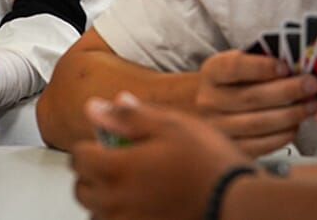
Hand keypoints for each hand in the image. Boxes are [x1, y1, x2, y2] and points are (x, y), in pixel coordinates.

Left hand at [72, 92, 253, 219]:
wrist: (238, 202)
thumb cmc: (210, 164)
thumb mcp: (170, 125)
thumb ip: (127, 116)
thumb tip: (95, 107)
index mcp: (118, 168)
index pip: (78, 157)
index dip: (88, 145)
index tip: (104, 141)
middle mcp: (117, 201)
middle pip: (81, 189)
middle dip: (91, 174)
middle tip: (113, 162)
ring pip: (97, 212)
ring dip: (103, 198)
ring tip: (129, 185)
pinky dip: (120, 215)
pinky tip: (141, 203)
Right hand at [196, 50, 316, 155]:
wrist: (215, 108)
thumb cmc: (237, 82)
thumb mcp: (242, 64)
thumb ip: (263, 61)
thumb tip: (298, 63)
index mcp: (211, 72)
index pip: (234, 67)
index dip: (262, 67)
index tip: (286, 67)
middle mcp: (208, 101)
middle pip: (251, 97)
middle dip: (287, 90)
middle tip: (312, 85)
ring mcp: (217, 128)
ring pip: (258, 123)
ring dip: (291, 114)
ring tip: (311, 105)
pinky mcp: (231, 148)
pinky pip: (261, 145)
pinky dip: (283, 134)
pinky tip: (296, 124)